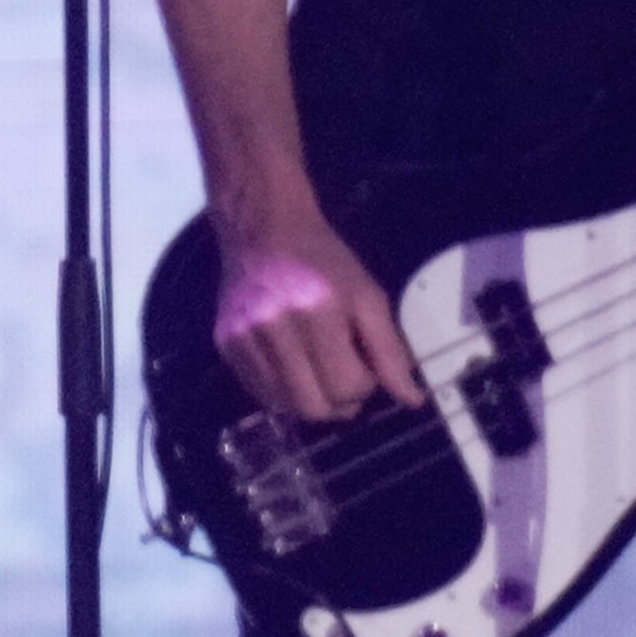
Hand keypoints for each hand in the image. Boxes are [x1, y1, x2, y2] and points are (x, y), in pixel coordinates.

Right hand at [213, 214, 424, 423]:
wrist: (264, 230)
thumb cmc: (324, 261)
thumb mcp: (367, 296)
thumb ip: (388, 350)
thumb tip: (411, 400)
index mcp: (317, 310)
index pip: (345, 385)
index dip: (364, 386)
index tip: (365, 367)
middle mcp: (274, 327)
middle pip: (313, 406)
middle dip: (338, 403)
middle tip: (345, 380)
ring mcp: (243, 338)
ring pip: (284, 406)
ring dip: (310, 400)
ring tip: (320, 375)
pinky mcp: (224, 345)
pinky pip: (258, 394)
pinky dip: (282, 393)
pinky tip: (293, 369)